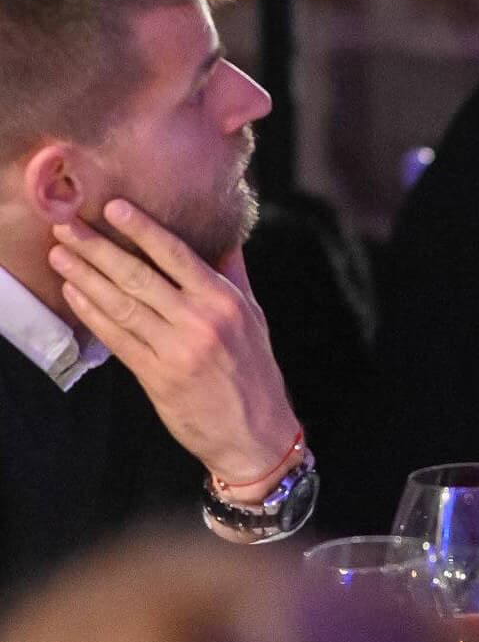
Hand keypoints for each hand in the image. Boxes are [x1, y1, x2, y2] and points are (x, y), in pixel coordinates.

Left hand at [48, 201, 299, 495]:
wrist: (254, 433)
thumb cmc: (255, 371)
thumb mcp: (254, 316)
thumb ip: (234, 276)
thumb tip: (226, 237)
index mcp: (224, 300)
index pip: (176, 254)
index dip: (142, 229)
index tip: (114, 207)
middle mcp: (199, 321)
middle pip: (139, 276)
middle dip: (98, 248)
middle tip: (68, 226)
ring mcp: (176, 350)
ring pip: (122, 305)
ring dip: (86, 278)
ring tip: (61, 255)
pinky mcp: (157, 377)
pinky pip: (118, 340)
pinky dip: (93, 315)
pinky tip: (75, 295)